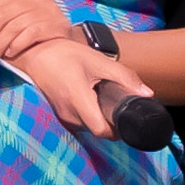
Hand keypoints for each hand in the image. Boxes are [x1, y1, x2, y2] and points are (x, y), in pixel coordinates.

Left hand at [0, 0, 82, 61]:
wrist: (62, 45)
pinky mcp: (57, 25)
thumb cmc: (32, 28)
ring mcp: (49, 9)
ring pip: (14, 26)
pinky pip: (29, 34)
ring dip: (1, 43)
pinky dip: (16, 45)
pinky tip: (11, 52)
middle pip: (2, 15)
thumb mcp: (13, 14)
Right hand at [13, 36, 156, 140]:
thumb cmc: (67, 55)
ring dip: (100, 118)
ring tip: (103, 99)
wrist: (38, 53)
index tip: (126, 118)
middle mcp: (69, 113)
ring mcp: (62, 116)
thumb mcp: (99, 62)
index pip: (101, 130)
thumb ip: (124, 77)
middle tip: (118, 104)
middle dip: (111, 122)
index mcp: (78, 99)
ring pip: (89, 127)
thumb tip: (147, 94)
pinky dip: (90, 115)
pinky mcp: (60, 115)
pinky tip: (92, 100)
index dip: (117, 129)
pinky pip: (80, 122)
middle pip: (97, 130)